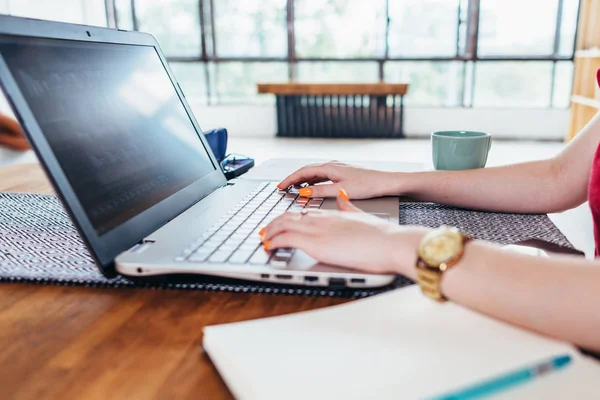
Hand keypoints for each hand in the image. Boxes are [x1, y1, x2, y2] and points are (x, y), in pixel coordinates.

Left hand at [260, 190, 425, 274]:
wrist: (390, 243)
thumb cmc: (382, 236)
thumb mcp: (363, 217)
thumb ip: (350, 208)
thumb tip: (343, 199)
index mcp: (332, 214)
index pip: (303, 213)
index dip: (289, 218)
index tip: (281, 223)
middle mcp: (322, 219)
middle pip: (289, 216)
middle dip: (273, 224)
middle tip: (265, 231)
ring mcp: (317, 229)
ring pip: (282, 225)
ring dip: (269, 232)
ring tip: (262, 238)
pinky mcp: (315, 243)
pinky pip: (285, 239)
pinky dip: (273, 242)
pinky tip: (268, 246)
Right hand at [277, 161, 395, 198]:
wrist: (386, 182)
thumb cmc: (367, 185)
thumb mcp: (341, 191)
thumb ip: (321, 192)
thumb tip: (304, 193)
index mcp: (330, 167)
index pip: (303, 172)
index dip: (289, 179)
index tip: (280, 186)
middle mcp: (332, 165)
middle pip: (306, 170)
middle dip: (293, 179)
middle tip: (282, 187)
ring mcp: (338, 169)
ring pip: (314, 173)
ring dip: (302, 180)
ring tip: (293, 188)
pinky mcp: (343, 173)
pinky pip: (322, 176)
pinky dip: (313, 181)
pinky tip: (312, 187)